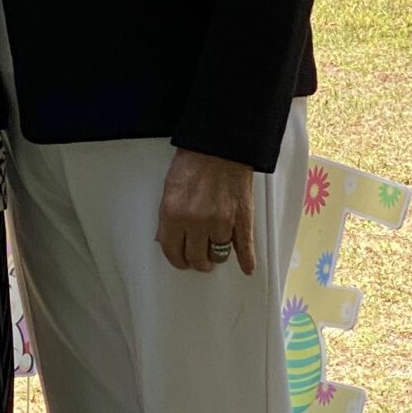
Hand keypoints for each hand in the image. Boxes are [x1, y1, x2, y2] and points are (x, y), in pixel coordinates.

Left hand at [156, 147, 256, 273]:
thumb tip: (165, 238)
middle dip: (198, 261)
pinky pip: (245, 245)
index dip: (177, 260)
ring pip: (220, 254)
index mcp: (174, 214)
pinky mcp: (242, 218)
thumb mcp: (169, 189)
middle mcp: (197, 222)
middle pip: (197, 257)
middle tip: (199, 260)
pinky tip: (247, 267)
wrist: (221, 145)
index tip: (181, 261)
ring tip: (216, 253)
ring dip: (217, 255)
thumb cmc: (194, 161)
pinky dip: (247, 259)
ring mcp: (222, 222)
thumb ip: (167, 217)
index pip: (173, 251)